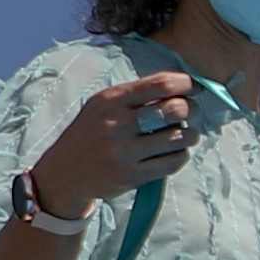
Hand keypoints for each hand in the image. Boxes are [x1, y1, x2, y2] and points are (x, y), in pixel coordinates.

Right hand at [21, 72, 205, 221]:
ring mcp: (125, 152)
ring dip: (190, 134)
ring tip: (186, 134)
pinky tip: (175, 151)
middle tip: (190, 113)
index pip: (161, 84)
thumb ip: (137, 94)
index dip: (186, 84)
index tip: (194, 88)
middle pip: (175, 109)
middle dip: (191, 109)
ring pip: (179, 138)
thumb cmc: (91, 132)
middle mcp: (118, 124)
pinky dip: (181, 154)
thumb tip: (182, 86)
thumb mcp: (103, 105)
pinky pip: (173, 162)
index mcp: (112, 100)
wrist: (65, 173)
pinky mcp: (133, 176)